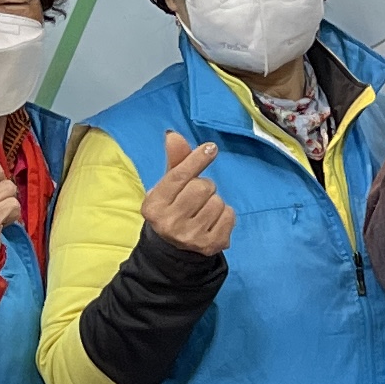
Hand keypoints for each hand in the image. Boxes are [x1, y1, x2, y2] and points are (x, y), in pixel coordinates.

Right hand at [140, 130, 233, 254]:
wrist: (173, 248)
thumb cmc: (172, 208)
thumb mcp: (167, 187)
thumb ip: (174, 161)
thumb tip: (173, 135)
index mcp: (154, 207)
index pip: (179, 176)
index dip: (196, 159)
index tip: (211, 148)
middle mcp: (169, 224)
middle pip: (202, 187)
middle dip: (204, 186)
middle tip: (196, 197)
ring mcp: (190, 237)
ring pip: (218, 201)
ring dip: (214, 201)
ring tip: (202, 211)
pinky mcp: (210, 246)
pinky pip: (229, 215)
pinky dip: (225, 214)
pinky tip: (212, 221)